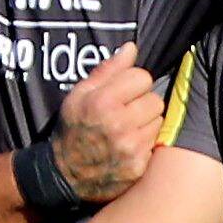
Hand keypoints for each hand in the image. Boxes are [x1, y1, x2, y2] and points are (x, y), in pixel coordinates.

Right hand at [50, 51, 164, 200]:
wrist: (64, 174)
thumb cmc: (73, 128)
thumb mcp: (80, 94)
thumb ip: (108, 70)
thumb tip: (132, 48)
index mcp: (102, 103)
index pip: (142, 77)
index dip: (133, 83)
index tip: (122, 93)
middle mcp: (118, 125)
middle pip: (155, 100)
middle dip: (142, 104)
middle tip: (125, 113)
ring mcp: (130, 147)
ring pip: (159, 121)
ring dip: (146, 123)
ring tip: (126, 129)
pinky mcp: (138, 166)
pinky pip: (156, 143)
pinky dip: (145, 142)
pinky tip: (128, 145)